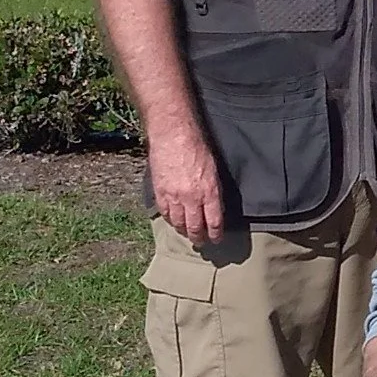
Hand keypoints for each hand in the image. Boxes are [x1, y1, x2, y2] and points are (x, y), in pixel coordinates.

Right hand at [148, 122, 224, 244]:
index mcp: (209, 192)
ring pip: (179, 223)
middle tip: (202, 243)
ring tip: (188, 234)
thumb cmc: (197, 146)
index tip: (216, 240)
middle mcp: (192, 198)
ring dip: (184, 231)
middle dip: (199, 238)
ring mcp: (174, 196)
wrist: (173, 134)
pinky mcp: (159, 192)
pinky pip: (165, 213)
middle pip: (196, 227)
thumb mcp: (214, 170)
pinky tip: (174, 221)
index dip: (216, 235)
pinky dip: (170, 220)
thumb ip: (214, 191)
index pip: (214, 222)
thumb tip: (215, 208)